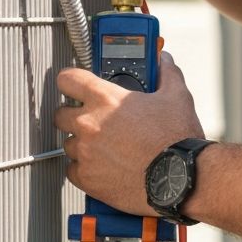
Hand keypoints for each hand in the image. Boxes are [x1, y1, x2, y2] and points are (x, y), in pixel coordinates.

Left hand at [54, 52, 204, 214]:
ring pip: (68, 144)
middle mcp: (89, 124)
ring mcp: (86, 153)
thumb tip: (164, 62)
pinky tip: (103, 166)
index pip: (68, 79)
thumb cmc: (176, 139)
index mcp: (106, 99)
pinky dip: (85, 169)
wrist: (180, 178)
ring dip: (82, 144)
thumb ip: (166, 74)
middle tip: (93, 119)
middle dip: (73, 114)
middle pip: (61, 114)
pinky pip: (73, 170)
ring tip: (104, 147)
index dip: (70, 80)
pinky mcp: (88, 179)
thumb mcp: (177, 97)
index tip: (74, 84)